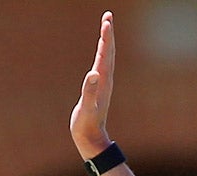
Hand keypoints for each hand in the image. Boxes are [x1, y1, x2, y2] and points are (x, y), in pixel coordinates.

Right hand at [70, 12, 115, 157]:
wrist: (92, 139)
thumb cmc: (87, 125)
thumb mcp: (87, 108)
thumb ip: (90, 91)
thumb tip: (93, 74)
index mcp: (103, 81)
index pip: (106, 54)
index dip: (106, 37)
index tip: (107, 20)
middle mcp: (105, 80)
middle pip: (109, 52)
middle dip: (108, 33)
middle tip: (108, 16)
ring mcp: (103, 84)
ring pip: (107, 58)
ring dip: (107, 41)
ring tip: (106, 27)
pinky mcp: (99, 88)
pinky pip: (102, 65)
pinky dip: (102, 54)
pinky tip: (101, 51)